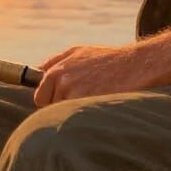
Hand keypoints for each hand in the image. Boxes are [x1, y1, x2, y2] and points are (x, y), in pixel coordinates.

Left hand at [32, 44, 151, 107]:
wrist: (133, 65)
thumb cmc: (107, 60)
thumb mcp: (79, 52)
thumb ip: (56, 63)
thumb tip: (37, 74)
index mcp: (57, 67)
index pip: (39, 94)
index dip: (49, 99)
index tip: (59, 100)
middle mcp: (60, 76)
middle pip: (47, 106)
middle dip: (59, 106)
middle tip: (80, 100)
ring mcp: (70, 89)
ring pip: (61, 113)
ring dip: (73, 111)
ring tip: (92, 99)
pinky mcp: (82, 100)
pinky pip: (73, 118)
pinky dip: (82, 116)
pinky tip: (96, 105)